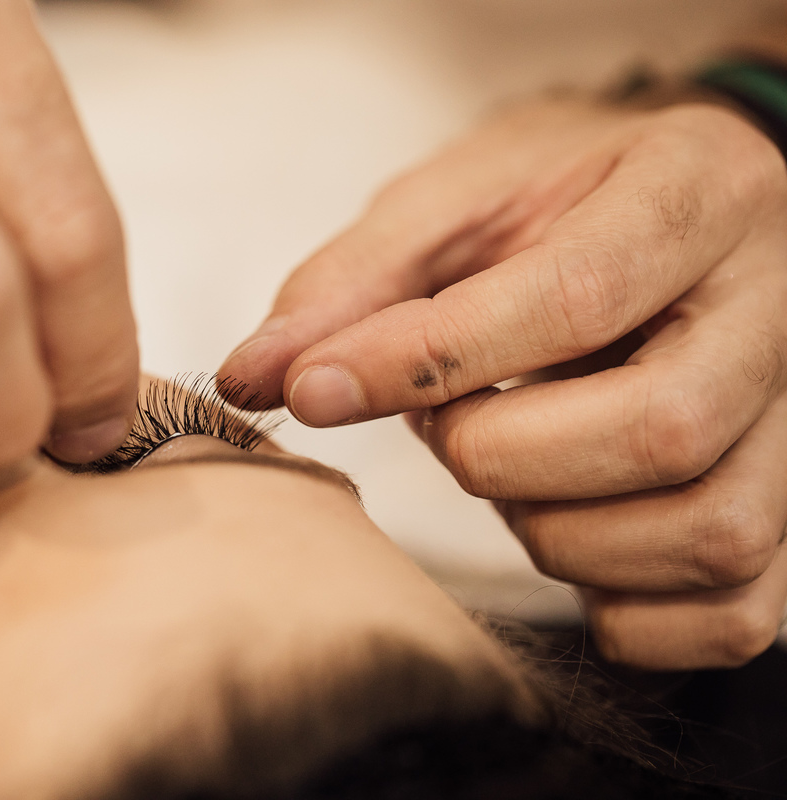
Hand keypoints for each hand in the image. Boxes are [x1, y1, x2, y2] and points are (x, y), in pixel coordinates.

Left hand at [220, 95, 786, 668]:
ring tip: (508, 466)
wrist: (671, 209)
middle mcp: (779, 304)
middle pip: (657, 429)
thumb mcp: (453, 204)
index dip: (428, 361)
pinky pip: (732, 613)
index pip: (575, 298)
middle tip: (447, 425)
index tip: (316, 388)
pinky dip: (622, 609)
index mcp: (695, 191)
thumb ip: (352, 285)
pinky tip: (568, 537)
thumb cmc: (557, 201)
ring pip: (703, 531)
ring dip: (555, 532)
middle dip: (499, 455)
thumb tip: (251, 378)